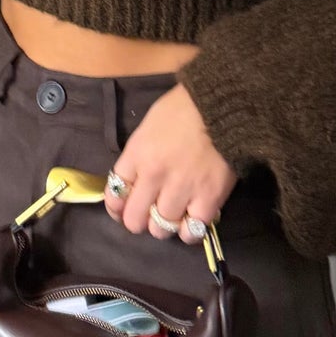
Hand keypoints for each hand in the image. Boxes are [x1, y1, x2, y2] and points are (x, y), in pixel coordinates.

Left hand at [101, 82, 239, 243]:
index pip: (114, 194)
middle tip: (148, 216)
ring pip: (161, 228)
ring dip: (164, 226)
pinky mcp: (209, 198)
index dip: (116, 208)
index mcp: (137, 155)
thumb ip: (137, 157)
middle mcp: (155, 176)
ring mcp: (182, 189)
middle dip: (138, 222)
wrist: (221, 105)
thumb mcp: (147, 127)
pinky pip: (192, 231)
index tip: (123, 210)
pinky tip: (191, 222)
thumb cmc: (182, 110)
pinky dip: (189, 232)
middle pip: (134, 219)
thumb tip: (133, 183)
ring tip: (172, 217)